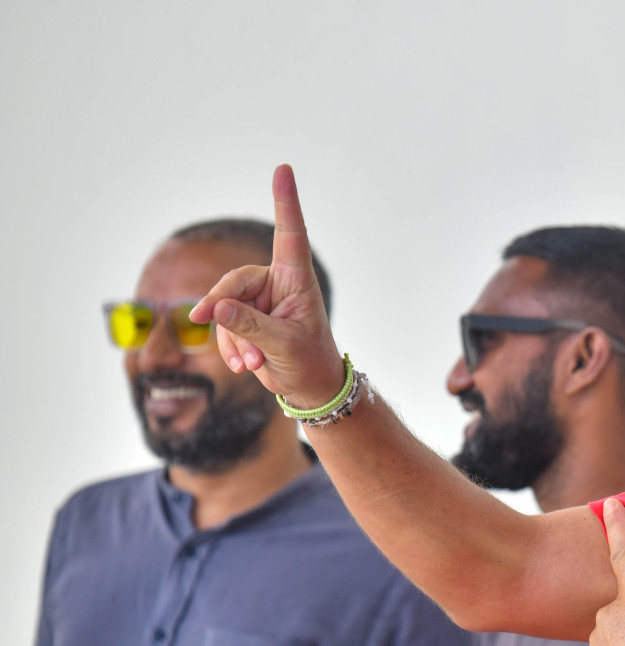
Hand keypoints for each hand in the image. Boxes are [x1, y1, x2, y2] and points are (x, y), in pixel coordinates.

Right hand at [187, 165, 346, 407]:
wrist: (309, 387)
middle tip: (203, 322)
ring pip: (225, 306)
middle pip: (235, 282)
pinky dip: (229, 345)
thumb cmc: (309, 362)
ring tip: (249, 364)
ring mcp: (260, 299)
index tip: (284, 168)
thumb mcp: (284, 346)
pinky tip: (242, 365)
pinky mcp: (246, 317)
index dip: (286, 201)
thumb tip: (216, 309)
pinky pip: (223, 324)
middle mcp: (277, 283)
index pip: (291, 233)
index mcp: (297, 279)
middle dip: (222, 306)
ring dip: (231, 338)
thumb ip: (251, 327)